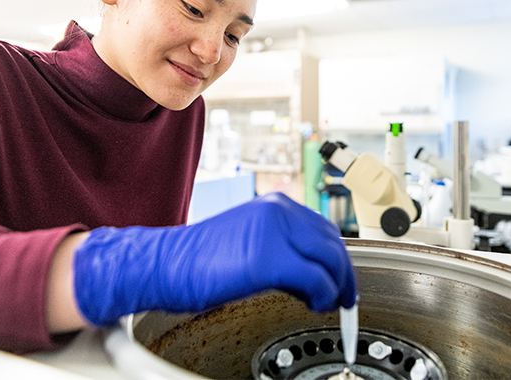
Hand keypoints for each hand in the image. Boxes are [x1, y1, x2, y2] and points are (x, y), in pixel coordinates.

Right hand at [73, 192, 356, 325]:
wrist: (165, 264)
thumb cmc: (199, 260)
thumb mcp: (250, 243)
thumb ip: (283, 249)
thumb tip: (314, 274)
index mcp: (274, 205)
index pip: (323, 229)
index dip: (337, 258)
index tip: (341, 278)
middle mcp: (279, 211)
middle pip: (333, 242)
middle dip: (344, 274)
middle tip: (345, 297)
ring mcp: (275, 232)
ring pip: (331, 259)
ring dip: (338, 286)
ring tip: (329, 304)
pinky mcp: (269, 258)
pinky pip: (316, 279)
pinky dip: (324, 296)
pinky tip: (315, 305)